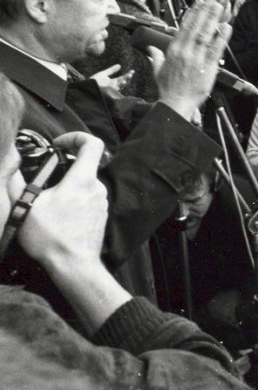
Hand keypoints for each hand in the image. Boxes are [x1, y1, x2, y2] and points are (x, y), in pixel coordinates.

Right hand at [18, 132, 107, 273]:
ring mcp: (101, 202)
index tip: (58, 144)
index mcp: (83, 179)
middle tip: (45, 179)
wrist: (74, 266)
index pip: (92, 143)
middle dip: (65, 167)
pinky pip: (88, 200)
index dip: (76, 137)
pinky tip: (58, 216)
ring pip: (85, 184)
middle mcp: (97, 187)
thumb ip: (17, 183)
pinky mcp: (101, 216)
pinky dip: (74, 201)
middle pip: (86, 165)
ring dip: (68, 187)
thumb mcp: (27, 207)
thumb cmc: (52, 237)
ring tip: (47, 202)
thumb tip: (10, 165)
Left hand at [90, 64, 133, 93]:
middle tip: (130, 74)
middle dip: (127, 79)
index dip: (128, 75)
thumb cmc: (94, 81)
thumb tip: (119, 65)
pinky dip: (115, 90)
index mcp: (114, 82)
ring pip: (119, 88)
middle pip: (123, 83)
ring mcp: (110, 90)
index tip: (132, 71)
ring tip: (124, 81)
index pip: (123, 78)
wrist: (86, 88)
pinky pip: (112, 92)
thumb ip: (111, 70)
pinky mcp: (106, 93)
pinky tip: (117, 87)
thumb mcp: (103, 74)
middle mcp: (113, 86)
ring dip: (122, 84)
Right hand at [156, 0, 231, 118]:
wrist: (176, 104)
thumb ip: (156, 57)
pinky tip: (227, 27)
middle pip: (196, 27)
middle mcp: (185, 52)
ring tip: (220, 7)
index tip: (198, 3)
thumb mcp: (157, 71)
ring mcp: (197, 59)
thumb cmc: (168, 89)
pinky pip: (217, 49)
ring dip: (213, 19)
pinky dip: (222, 37)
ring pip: (206, 35)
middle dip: (204, 11)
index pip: (184, 27)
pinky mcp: (208, 67)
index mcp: (173, 50)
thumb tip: (152, 48)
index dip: (193, 13)